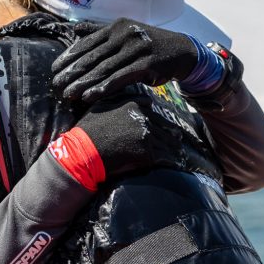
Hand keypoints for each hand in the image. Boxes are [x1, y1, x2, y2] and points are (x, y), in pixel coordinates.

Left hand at [52, 18, 197, 103]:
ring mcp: (136, 50)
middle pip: (93, 57)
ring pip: (104, 69)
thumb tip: (74, 29)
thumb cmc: (147, 43)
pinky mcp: (146, 65)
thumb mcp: (124, 32)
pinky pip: (120, 78)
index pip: (87, 43)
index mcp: (116, 27)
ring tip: (68, 94)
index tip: (54, 69)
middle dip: (72, 72)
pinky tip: (89, 96)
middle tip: (55, 84)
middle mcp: (125, 35)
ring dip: (83, 83)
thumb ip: (98, 31)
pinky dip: (103, 88)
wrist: (181, 51)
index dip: (69, 56)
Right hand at [74, 94, 193, 179]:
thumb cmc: (87, 129)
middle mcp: (143, 118)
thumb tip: (131, 99)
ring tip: (180, 154)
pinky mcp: (147, 153)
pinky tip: (177, 164)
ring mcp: (146, 135)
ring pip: (167, 142)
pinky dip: (171, 161)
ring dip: (174, 149)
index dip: (159, 119)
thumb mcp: (100, 107)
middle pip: (164, 126)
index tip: (165, 125)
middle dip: (172, 134)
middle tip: (179, 139)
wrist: (84, 151)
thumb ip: (118, 100)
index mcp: (132, 105)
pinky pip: (164, 157)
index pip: (152, 110)